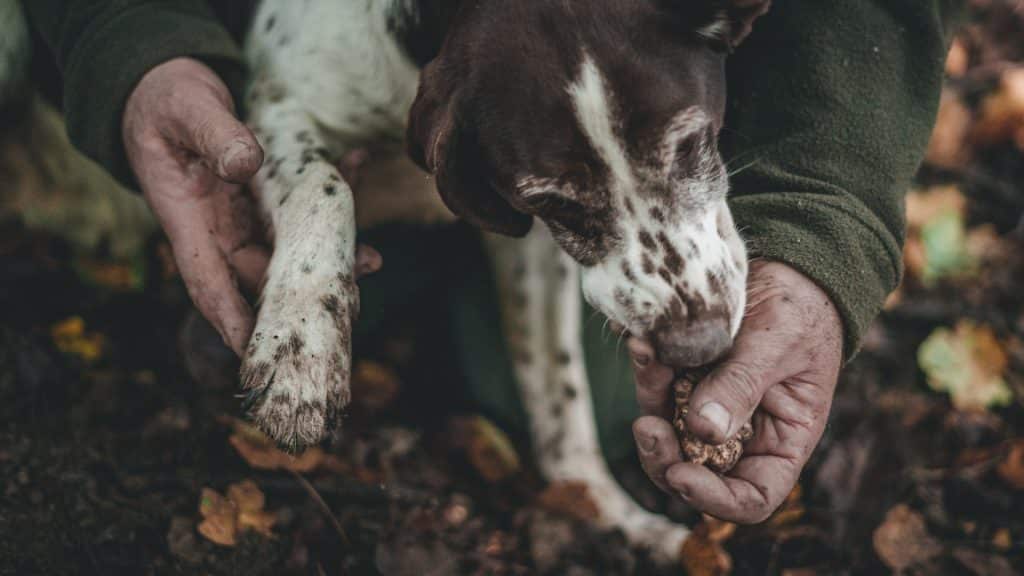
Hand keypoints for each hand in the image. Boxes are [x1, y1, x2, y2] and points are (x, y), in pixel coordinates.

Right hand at [124, 58, 381, 355]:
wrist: (167, 89)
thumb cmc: (166, 102)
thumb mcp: (186, 110)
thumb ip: (214, 135)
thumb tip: (245, 165)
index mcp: (188, 219)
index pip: (208, 281)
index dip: (232, 318)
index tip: (257, 350)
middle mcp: (217, 228)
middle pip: (260, 275)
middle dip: (300, 294)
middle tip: (346, 301)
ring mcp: (242, 217)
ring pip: (287, 249)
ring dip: (327, 254)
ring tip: (369, 258)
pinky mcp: (263, 200)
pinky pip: (299, 210)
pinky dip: (328, 197)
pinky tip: (356, 168)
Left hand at [629, 261, 843, 522]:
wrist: (788, 265)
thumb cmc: (802, 310)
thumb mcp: (778, 346)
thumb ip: (741, 387)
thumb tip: (702, 431)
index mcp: (781, 442)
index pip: (750, 498)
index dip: (715, 499)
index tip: (682, 475)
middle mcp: (742, 434)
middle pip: (694, 471)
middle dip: (663, 456)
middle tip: (645, 426)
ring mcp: (708, 407)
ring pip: (666, 430)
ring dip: (648, 401)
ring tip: (645, 356)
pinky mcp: (684, 378)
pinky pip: (658, 386)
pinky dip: (647, 368)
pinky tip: (641, 341)